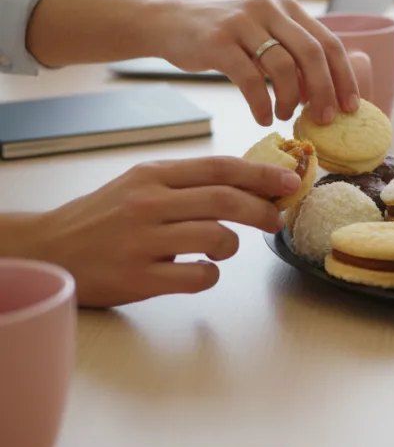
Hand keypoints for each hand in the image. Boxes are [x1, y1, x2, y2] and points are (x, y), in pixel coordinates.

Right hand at [1, 157, 298, 307]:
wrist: (49, 249)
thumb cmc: (104, 217)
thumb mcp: (141, 186)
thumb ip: (188, 183)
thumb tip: (252, 182)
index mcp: (152, 176)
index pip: (220, 168)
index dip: (262, 173)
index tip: (291, 181)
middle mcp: (147, 204)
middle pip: (224, 200)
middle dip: (262, 209)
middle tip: (277, 218)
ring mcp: (141, 241)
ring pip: (216, 237)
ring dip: (232, 245)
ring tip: (223, 248)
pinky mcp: (137, 278)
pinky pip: (197, 277)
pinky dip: (210, 274)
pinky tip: (200, 270)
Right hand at [149, 0, 359, 125]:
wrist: (169, 21)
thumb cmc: (226, 37)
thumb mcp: (264, 34)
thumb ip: (293, 55)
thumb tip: (323, 94)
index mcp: (289, 9)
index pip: (329, 43)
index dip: (344, 78)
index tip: (351, 108)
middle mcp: (270, 10)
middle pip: (312, 54)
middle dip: (324, 92)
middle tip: (324, 119)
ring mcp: (243, 23)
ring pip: (283, 67)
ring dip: (290, 100)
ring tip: (285, 116)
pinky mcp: (217, 41)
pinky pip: (249, 79)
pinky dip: (261, 104)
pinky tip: (262, 118)